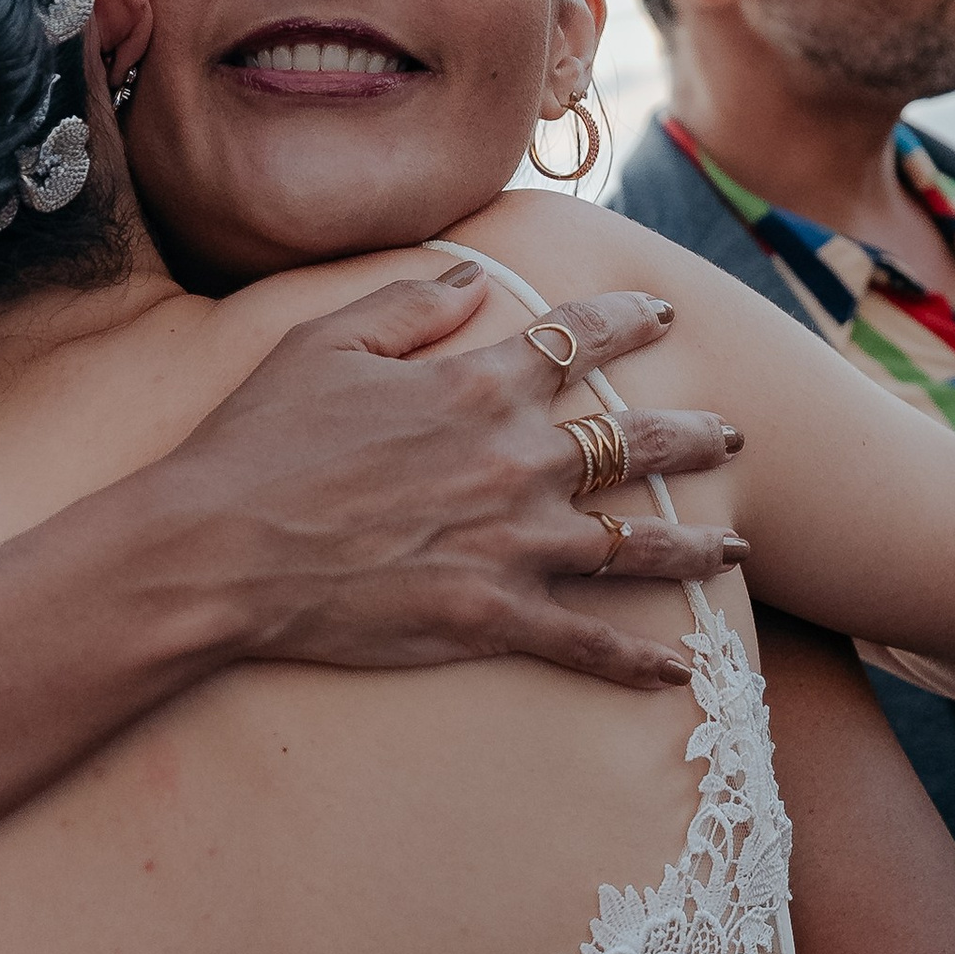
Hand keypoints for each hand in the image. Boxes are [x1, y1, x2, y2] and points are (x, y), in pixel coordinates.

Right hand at [157, 272, 745, 696]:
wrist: (218, 550)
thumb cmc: (258, 442)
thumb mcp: (324, 342)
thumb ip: (409, 306)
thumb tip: (472, 282)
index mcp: (474, 387)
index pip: (577, 342)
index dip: (628, 322)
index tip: (663, 313)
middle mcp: (512, 461)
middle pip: (634, 443)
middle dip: (693, 436)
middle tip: (731, 435)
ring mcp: (510, 545)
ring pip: (634, 547)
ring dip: (694, 546)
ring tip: (736, 545)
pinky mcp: (490, 617)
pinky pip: (585, 644)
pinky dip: (637, 662)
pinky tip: (679, 671)